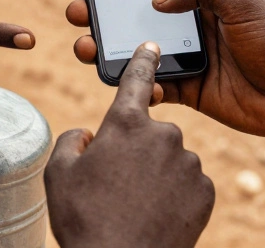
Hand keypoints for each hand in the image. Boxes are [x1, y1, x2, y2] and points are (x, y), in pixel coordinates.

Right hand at [45, 43, 213, 247]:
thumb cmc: (85, 220)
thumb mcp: (59, 174)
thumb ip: (73, 140)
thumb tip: (89, 135)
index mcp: (125, 124)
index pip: (136, 79)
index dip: (142, 60)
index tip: (151, 45)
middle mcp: (163, 134)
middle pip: (150, 131)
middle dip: (136, 150)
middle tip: (117, 184)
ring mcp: (188, 162)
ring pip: (170, 158)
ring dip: (156, 174)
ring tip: (136, 205)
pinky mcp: (206, 190)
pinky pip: (188, 183)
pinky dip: (175, 195)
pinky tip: (158, 215)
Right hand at [66, 0, 264, 143]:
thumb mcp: (243, 0)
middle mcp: (193, 20)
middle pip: (139, 10)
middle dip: (105, 8)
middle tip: (77, 8)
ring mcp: (189, 54)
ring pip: (137, 47)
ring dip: (109, 46)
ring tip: (86, 47)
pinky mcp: (189, 88)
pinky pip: (153, 84)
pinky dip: (138, 85)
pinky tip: (130, 84)